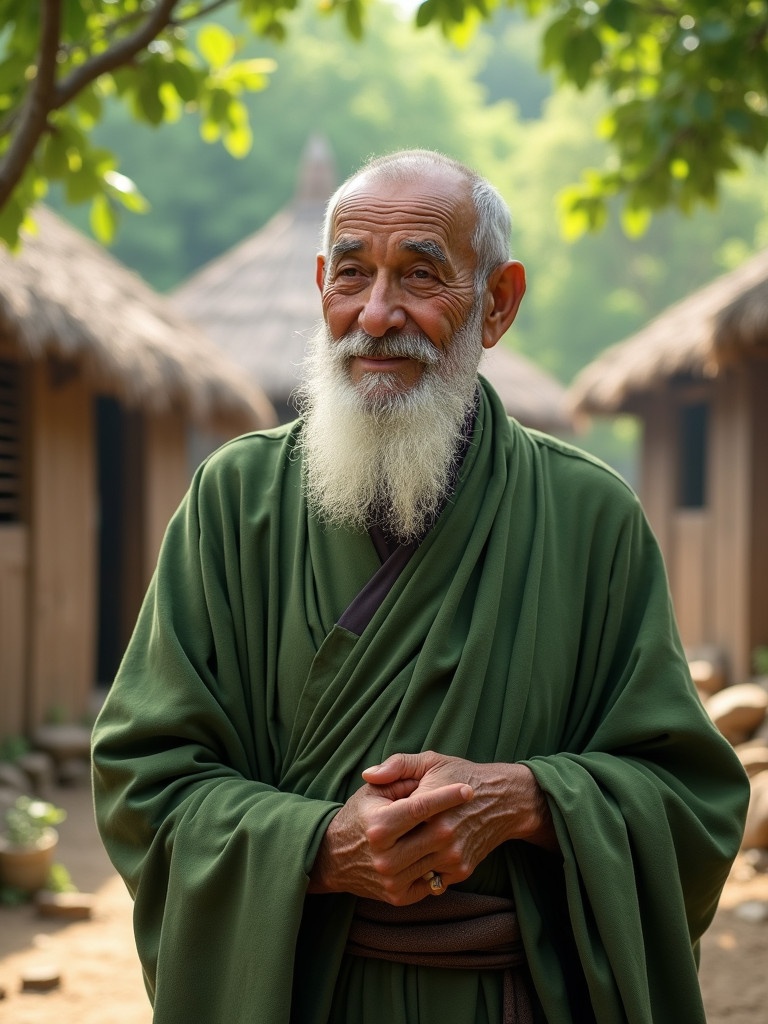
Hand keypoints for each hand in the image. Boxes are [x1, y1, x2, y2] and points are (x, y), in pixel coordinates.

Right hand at [308, 773, 472, 904]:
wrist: (333, 858)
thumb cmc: (359, 817)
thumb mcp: (371, 790)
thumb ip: (395, 775)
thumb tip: (420, 780)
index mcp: (379, 825)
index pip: (421, 808)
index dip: (447, 796)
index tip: (467, 789)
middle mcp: (385, 857)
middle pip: (437, 836)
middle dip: (455, 819)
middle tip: (467, 808)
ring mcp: (392, 880)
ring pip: (439, 859)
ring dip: (450, 843)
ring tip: (455, 827)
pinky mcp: (398, 897)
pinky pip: (434, 881)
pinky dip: (440, 865)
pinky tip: (440, 851)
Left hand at [363, 751, 557, 876]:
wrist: (505, 799)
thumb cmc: (463, 775)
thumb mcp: (430, 761)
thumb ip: (397, 765)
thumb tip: (368, 775)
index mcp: (430, 807)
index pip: (392, 822)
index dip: (378, 822)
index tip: (373, 819)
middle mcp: (442, 836)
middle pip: (396, 852)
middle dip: (385, 847)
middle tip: (380, 838)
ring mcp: (452, 856)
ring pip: (410, 869)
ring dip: (400, 860)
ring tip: (396, 845)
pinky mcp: (461, 870)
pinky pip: (429, 878)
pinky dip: (419, 868)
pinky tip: (416, 853)